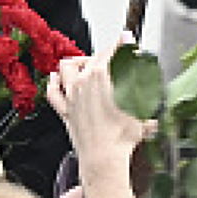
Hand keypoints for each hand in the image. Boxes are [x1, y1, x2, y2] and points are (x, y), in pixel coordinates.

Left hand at [46, 48, 146, 197]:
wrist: (104, 159)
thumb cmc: (122, 136)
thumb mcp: (141, 105)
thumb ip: (142, 82)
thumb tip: (143, 68)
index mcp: (102, 75)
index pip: (114, 49)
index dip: (123, 42)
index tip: (127, 38)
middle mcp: (83, 82)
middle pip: (94, 56)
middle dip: (108, 53)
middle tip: (118, 56)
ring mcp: (71, 96)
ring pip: (67, 67)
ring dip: (78, 62)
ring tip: (88, 64)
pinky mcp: (65, 111)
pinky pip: (53, 92)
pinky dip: (54, 82)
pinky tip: (56, 78)